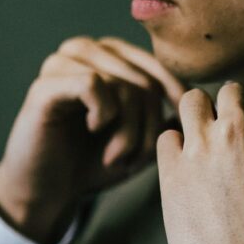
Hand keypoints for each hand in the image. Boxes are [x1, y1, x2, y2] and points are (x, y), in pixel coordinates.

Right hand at [0, 36, 186, 243]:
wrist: (49, 192)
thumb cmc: (92, 164)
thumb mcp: (141, 141)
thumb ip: (166, 119)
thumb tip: (197, 99)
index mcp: (109, 57)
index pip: (158, 67)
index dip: (174, 101)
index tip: (177, 135)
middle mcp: (86, 51)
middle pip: (145, 80)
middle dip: (150, 126)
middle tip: (135, 159)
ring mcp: (63, 63)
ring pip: (124, 84)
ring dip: (130, 128)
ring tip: (116, 155)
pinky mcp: (46, 83)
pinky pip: (94, 84)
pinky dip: (104, 115)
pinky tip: (95, 132)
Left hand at [156, 81, 243, 243]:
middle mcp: (242, 128)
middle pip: (232, 94)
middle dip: (233, 114)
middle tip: (233, 146)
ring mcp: (203, 149)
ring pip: (193, 101)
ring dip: (200, 120)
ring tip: (205, 148)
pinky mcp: (172, 173)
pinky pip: (166, 138)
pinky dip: (175, 149)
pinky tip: (185, 172)